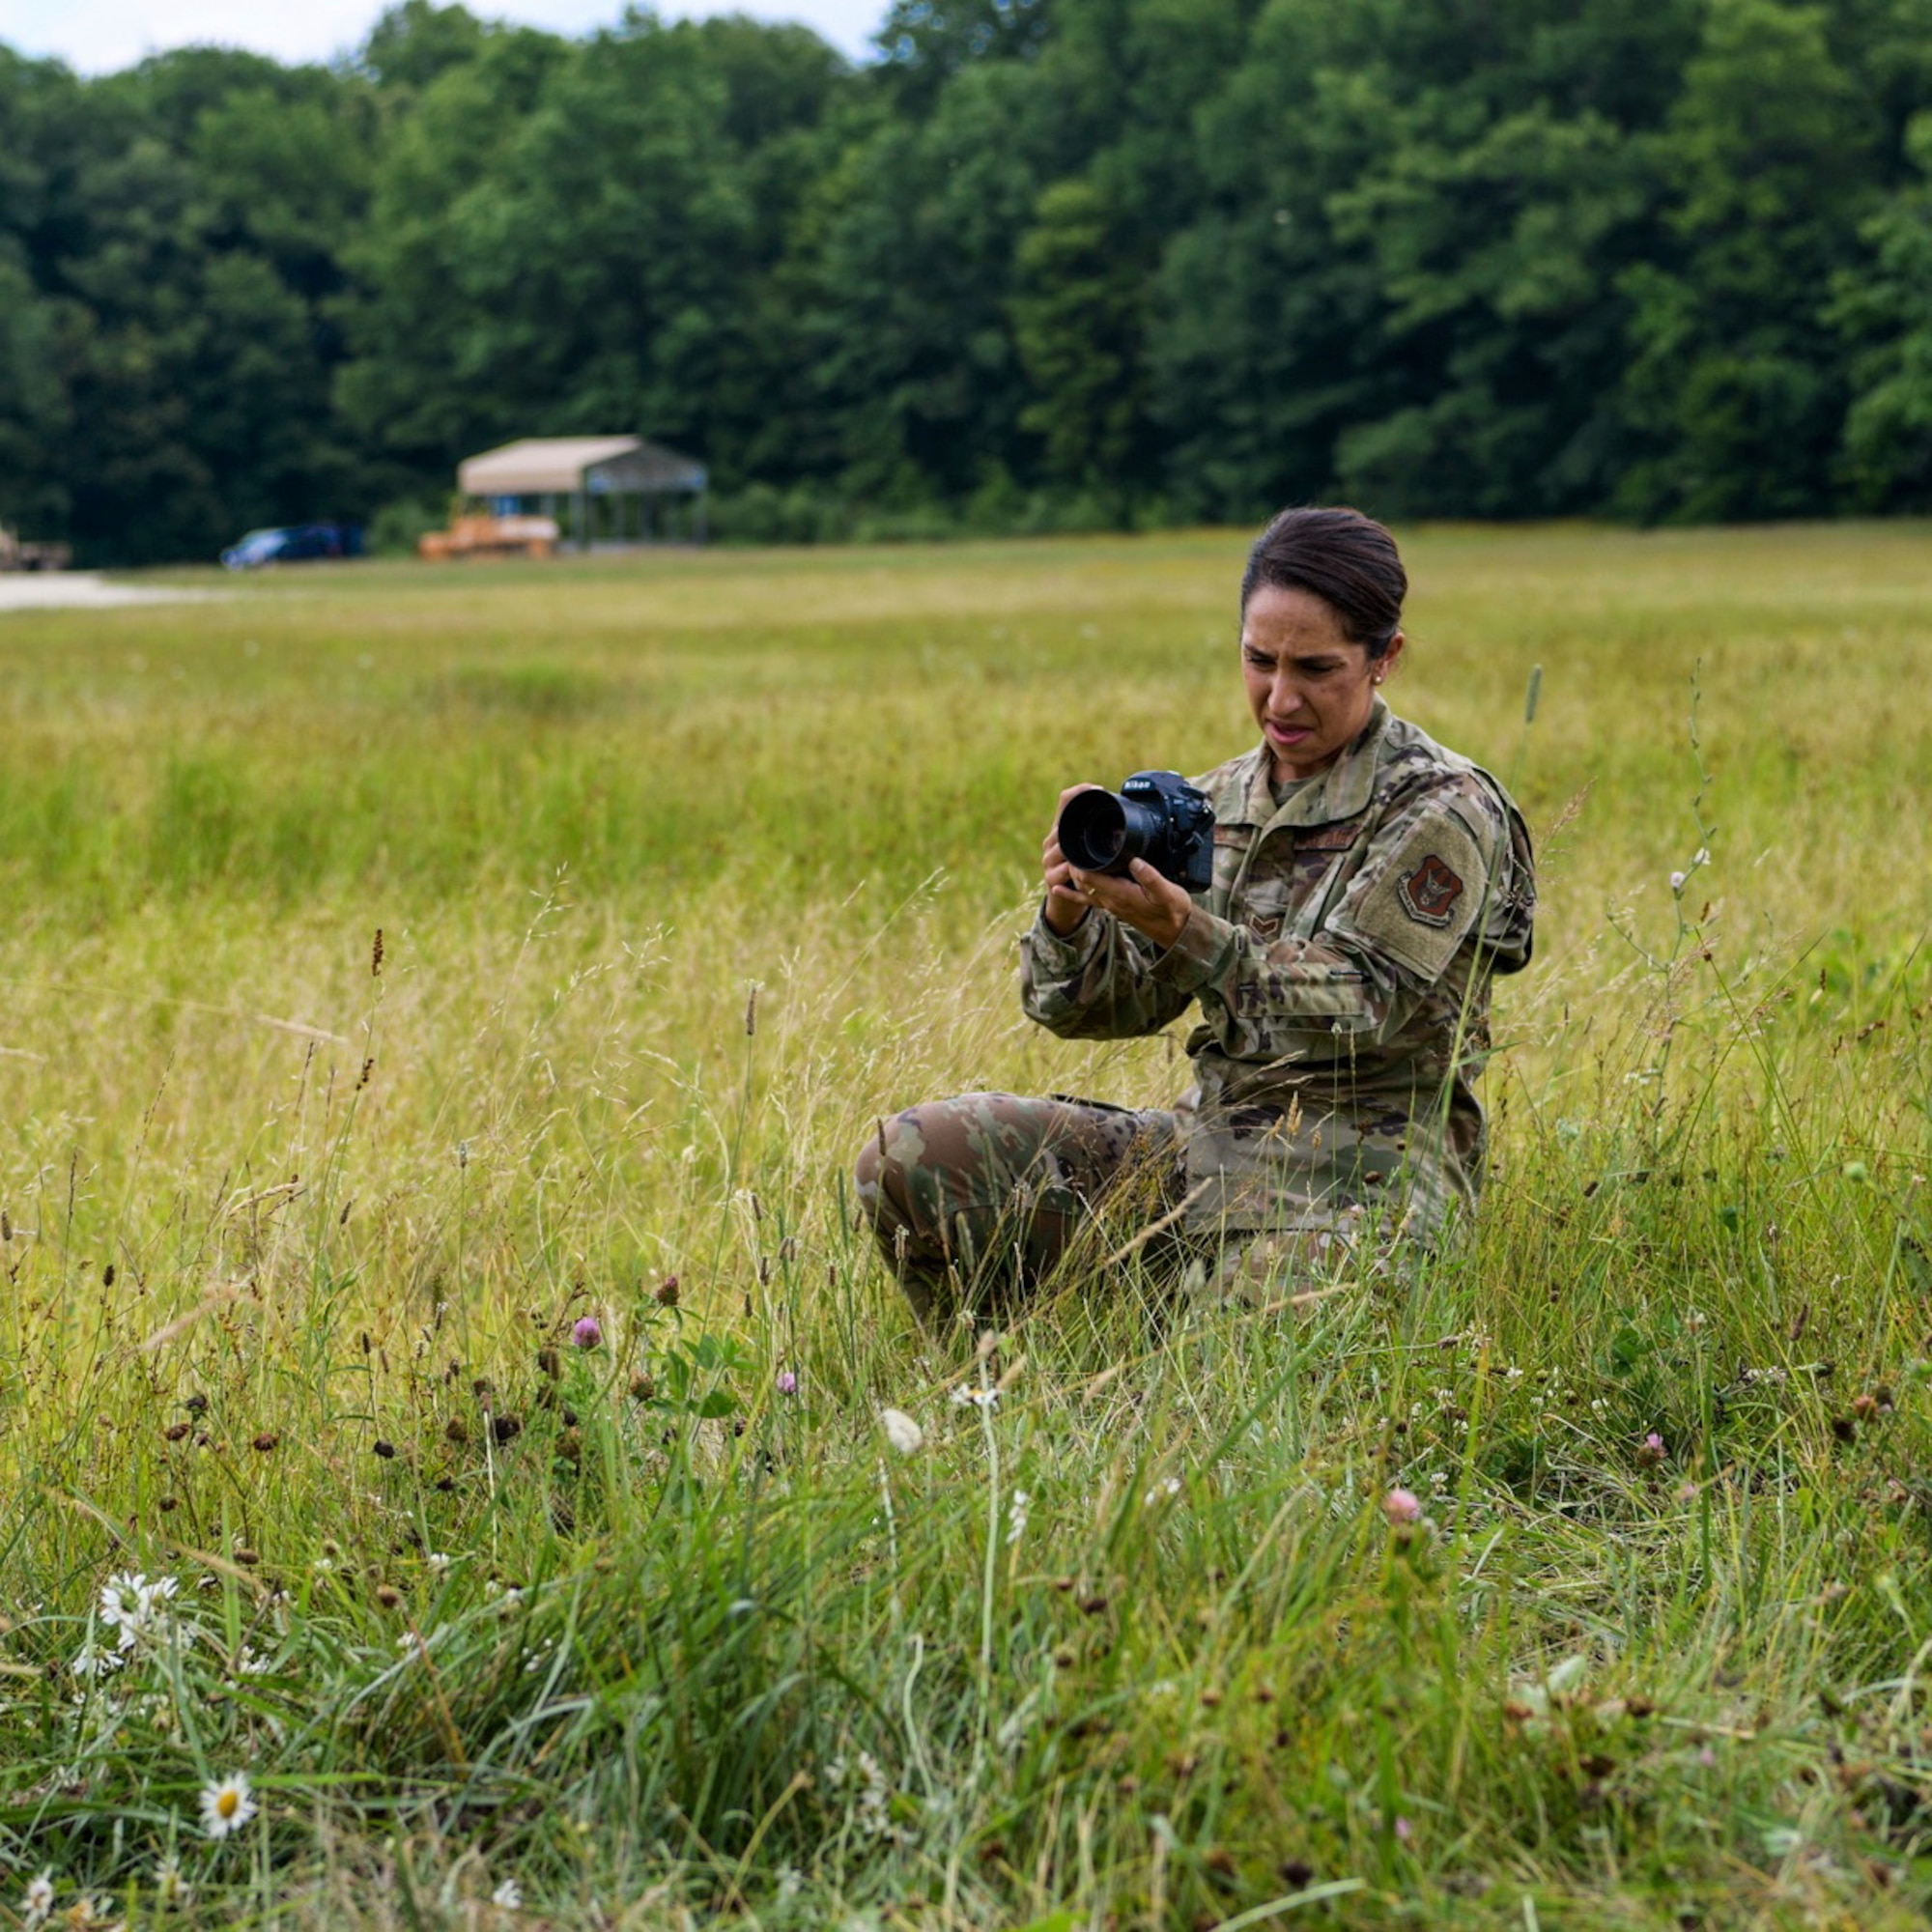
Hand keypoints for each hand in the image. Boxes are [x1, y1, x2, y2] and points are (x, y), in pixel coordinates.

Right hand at [1041, 785, 1100, 935]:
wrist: (1064, 900)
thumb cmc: (1080, 869)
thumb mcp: (1086, 847)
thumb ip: (1098, 830)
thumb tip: (1124, 810)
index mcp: (1062, 828)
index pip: (1065, 800)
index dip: (1079, 792)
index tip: (1099, 789)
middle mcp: (1051, 841)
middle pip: (1063, 825)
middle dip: (1081, 825)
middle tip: (1104, 824)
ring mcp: (1049, 859)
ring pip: (1064, 849)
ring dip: (1080, 853)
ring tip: (1094, 854)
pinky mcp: (1051, 878)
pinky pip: (1064, 872)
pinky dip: (1077, 873)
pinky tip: (1086, 874)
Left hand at [1041, 786, 1192, 948]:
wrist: (1175, 931)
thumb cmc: (1172, 910)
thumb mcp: (1167, 892)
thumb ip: (1151, 877)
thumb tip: (1135, 860)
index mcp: (1119, 894)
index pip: (1087, 876)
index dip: (1077, 860)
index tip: (1073, 842)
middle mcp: (1109, 900)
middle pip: (1080, 880)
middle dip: (1072, 862)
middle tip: (1068, 841)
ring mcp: (1109, 904)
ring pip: (1081, 887)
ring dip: (1072, 872)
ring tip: (1064, 853)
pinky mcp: (1112, 906)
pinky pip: (1086, 899)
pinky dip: (1071, 893)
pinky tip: (1057, 889)